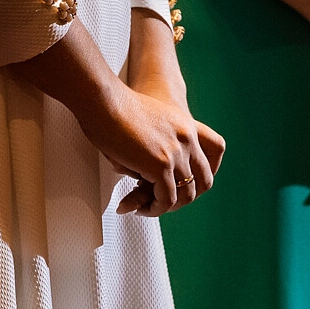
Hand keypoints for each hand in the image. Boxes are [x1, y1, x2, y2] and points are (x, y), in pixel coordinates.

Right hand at [82, 79, 224, 217]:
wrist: (103, 99)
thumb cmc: (111, 107)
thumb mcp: (145, 123)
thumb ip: (154, 143)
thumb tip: (141, 169)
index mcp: (185, 126)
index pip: (206, 162)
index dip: (193, 180)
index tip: (174, 188)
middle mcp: (187, 140)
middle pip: (202, 180)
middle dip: (183, 197)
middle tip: (163, 202)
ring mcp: (176, 153)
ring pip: (184, 194)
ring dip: (167, 206)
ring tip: (149, 208)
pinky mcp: (161, 166)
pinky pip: (166, 199)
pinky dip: (154, 209)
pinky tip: (141, 208)